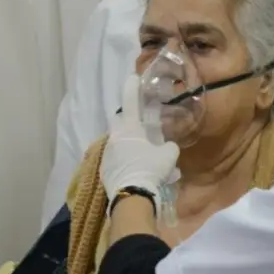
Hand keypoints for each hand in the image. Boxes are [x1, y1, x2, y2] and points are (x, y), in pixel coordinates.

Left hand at [101, 74, 179, 201]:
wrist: (131, 196)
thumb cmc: (150, 170)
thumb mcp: (168, 156)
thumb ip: (169, 147)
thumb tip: (168, 146)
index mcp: (130, 128)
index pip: (130, 102)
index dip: (132, 88)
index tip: (132, 77)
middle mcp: (115, 137)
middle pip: (120, 121)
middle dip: (128, 119)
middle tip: (140, 124)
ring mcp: (107, 152)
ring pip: (118, 141)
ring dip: (128, 143)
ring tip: (141, 152)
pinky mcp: (104, 168)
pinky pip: (115, 158)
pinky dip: (124, 159)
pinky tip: (134, 168)